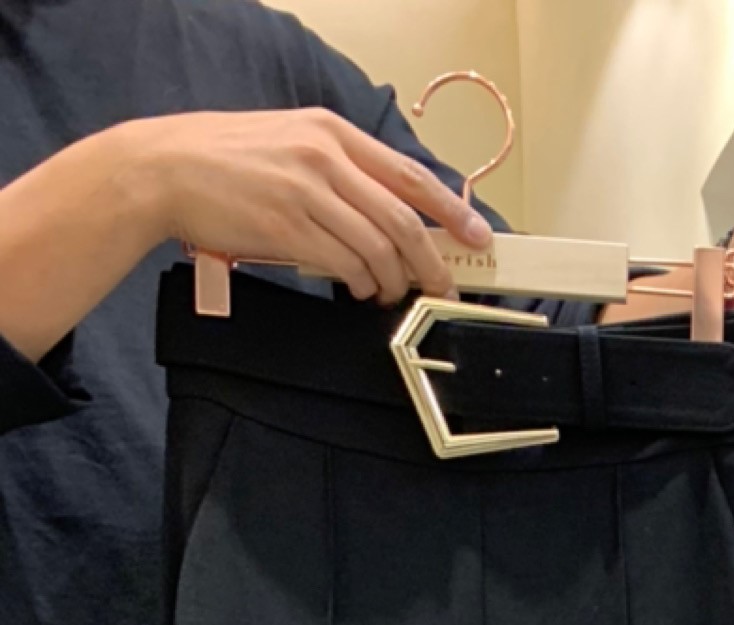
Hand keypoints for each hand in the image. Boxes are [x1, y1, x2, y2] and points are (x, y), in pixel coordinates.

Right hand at [120, 109, 489, 304]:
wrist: (166, 168)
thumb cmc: (227, 162)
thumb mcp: (291, 145)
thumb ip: (340, 172)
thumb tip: (389, 215)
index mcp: (331, 132)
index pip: (409, 174)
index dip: (451, 209)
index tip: (476, 234)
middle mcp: (324, 156)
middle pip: (403, 217)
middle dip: (431, 259)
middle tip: (441, 284)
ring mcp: (306, 190)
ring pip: (378, 246)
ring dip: (392, 279)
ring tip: (389, 292)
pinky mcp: (287, 225)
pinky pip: (345, 263)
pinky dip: (361, 283)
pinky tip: (359, 289)